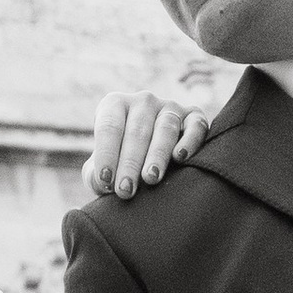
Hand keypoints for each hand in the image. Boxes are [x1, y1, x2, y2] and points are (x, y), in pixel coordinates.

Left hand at [85, 90, 213, 199]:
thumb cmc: (119, 164)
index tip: (105, 181)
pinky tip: (181, 158)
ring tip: (151, 178)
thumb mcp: (103, 167)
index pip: (109, 126)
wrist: (147, 160)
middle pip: (137, 131)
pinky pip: (196, 124)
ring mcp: (170, 106)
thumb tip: (102, 183)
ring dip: (157, 155)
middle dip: (130, 163)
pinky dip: (190, 140)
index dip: (106, 154)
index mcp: (114, 105)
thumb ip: (96, 175)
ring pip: (165, 128)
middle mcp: (143, 101)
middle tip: (125, 190)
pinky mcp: (194, 116)